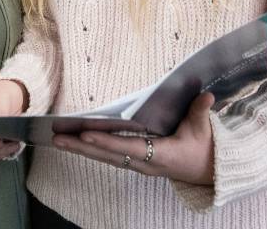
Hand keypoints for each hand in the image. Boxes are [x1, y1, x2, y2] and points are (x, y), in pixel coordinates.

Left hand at [51, 92, 215, 184]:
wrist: (209, 170)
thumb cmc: (205, 148)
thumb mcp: (204, 129)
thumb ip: (200, 112)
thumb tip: (206, 95)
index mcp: (161, 155)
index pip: (128, 148)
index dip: (107, 142)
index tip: (85, 135)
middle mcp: (145, 163)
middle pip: (109, 156)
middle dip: (82, 147)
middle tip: (57, 138)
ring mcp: (139, 164)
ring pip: (105, 158)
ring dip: (81, 149)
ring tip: (58, 139)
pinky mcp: (136, 162)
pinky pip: (110, 156)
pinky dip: (92, 149)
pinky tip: (76, 142)